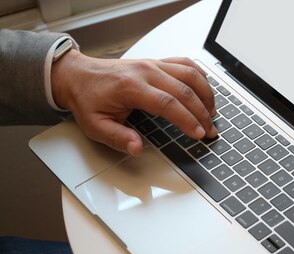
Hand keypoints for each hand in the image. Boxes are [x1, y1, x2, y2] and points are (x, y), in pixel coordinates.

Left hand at [51, 49, 216, 155]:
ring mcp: (153, 64)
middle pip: (185, 90)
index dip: (187, 119)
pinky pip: (185, 64)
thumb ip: (117, 138)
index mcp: (131, 87)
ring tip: (213, 113)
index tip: (198, 133)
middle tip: (211, 131)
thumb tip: (137, 148)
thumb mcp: (94, 125)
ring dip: (206, 94)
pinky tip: (206, 90)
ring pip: (190, 74)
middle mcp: (146, 72)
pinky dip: (200, 76)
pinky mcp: (157, 62)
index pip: (168, 103)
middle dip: (202, 113)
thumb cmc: (87, 99)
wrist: (77, 75)